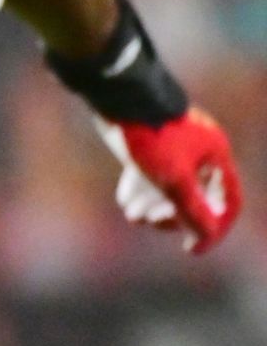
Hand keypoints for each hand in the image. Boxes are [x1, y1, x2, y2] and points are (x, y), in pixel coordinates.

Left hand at [98, 107, 241, 254]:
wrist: (117, 97)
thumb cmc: (150, 138)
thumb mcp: (173, 180)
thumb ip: (192, 210)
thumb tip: (206, 237)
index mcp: (216, 156)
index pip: (227, 200)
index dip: (215, 228)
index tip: (191, 249)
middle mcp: (199, 152)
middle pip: (196, 198)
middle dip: (173, 216)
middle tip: (151, 221)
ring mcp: (173, 148)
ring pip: (169, 189)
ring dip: (152, 207)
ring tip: (133, 214)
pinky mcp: (148, 145)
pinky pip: (150, 177)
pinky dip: (139, 191)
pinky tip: (125, 200)